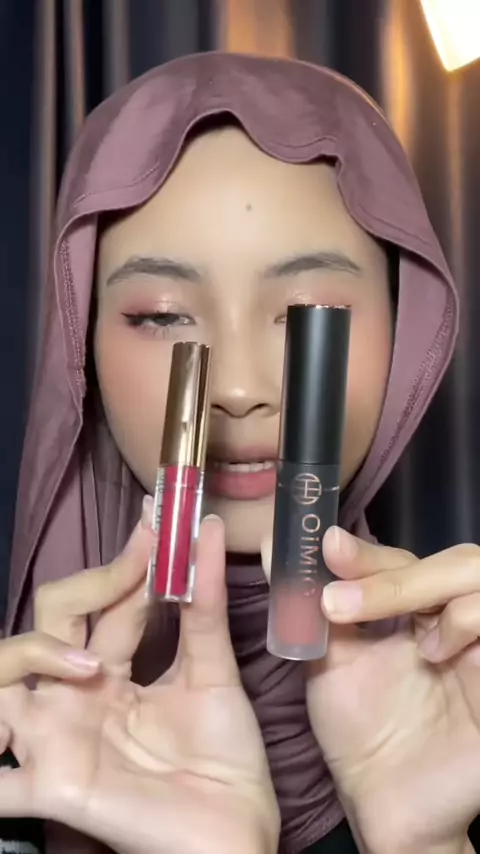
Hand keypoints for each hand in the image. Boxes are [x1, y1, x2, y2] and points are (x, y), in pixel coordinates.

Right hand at [0, 508, 278, 853]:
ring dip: (30, 655)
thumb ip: (205, 609)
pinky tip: (5, 743)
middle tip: (136, 574)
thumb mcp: (214, 674)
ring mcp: (60, 739)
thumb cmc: (224, 758)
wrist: (239, 832)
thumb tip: (209, 532)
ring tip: (93, 664)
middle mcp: (76, 698)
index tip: (158, 526)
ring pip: (0, 680)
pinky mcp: (54, 787)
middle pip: (46, 622)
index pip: (100, 603)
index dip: (125, 563)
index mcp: (111, 672)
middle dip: (86, 588)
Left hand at [263, 531, 479, 853]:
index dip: (366, 553)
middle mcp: (455, 618)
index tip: (326, 547)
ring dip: (435, 597)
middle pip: (455, 561)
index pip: (402, 560)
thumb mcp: (330, 658)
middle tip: (343, 602)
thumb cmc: (359, 728)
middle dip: (397, 576)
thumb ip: (311, 603)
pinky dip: (468, 624)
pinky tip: (436, 655)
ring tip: (407, 641)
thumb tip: (272, 546)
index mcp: (417, 608)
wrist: (385, 801)